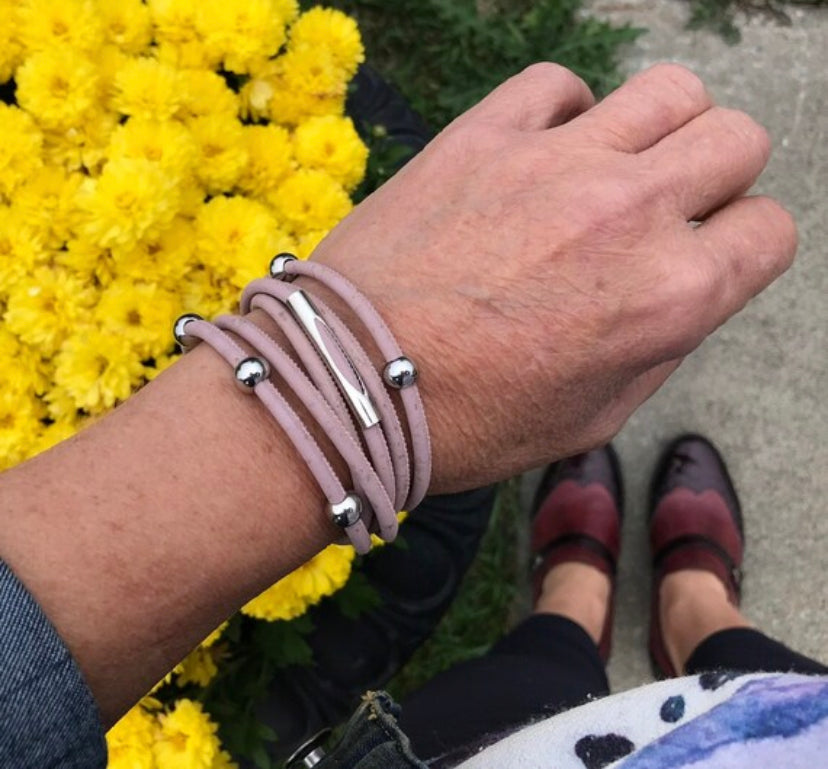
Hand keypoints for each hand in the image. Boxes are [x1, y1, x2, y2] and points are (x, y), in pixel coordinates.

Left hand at [312, 63, 796, 490]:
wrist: (351, 385)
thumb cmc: (469, 422)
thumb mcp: (592, 417)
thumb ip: (660, 343)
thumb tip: (681, 287)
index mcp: (670, 297)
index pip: (767, 232)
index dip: (742, 248)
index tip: (706, 258)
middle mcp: (629, 214)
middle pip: (736, 139)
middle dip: (718, 176)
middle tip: (669, 209)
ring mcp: (556, 162)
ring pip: (670, 90)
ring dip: (661, 128)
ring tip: (615, 169)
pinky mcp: (485, 134)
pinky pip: (559, 83)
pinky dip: (566, 111)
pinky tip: (541, 153)